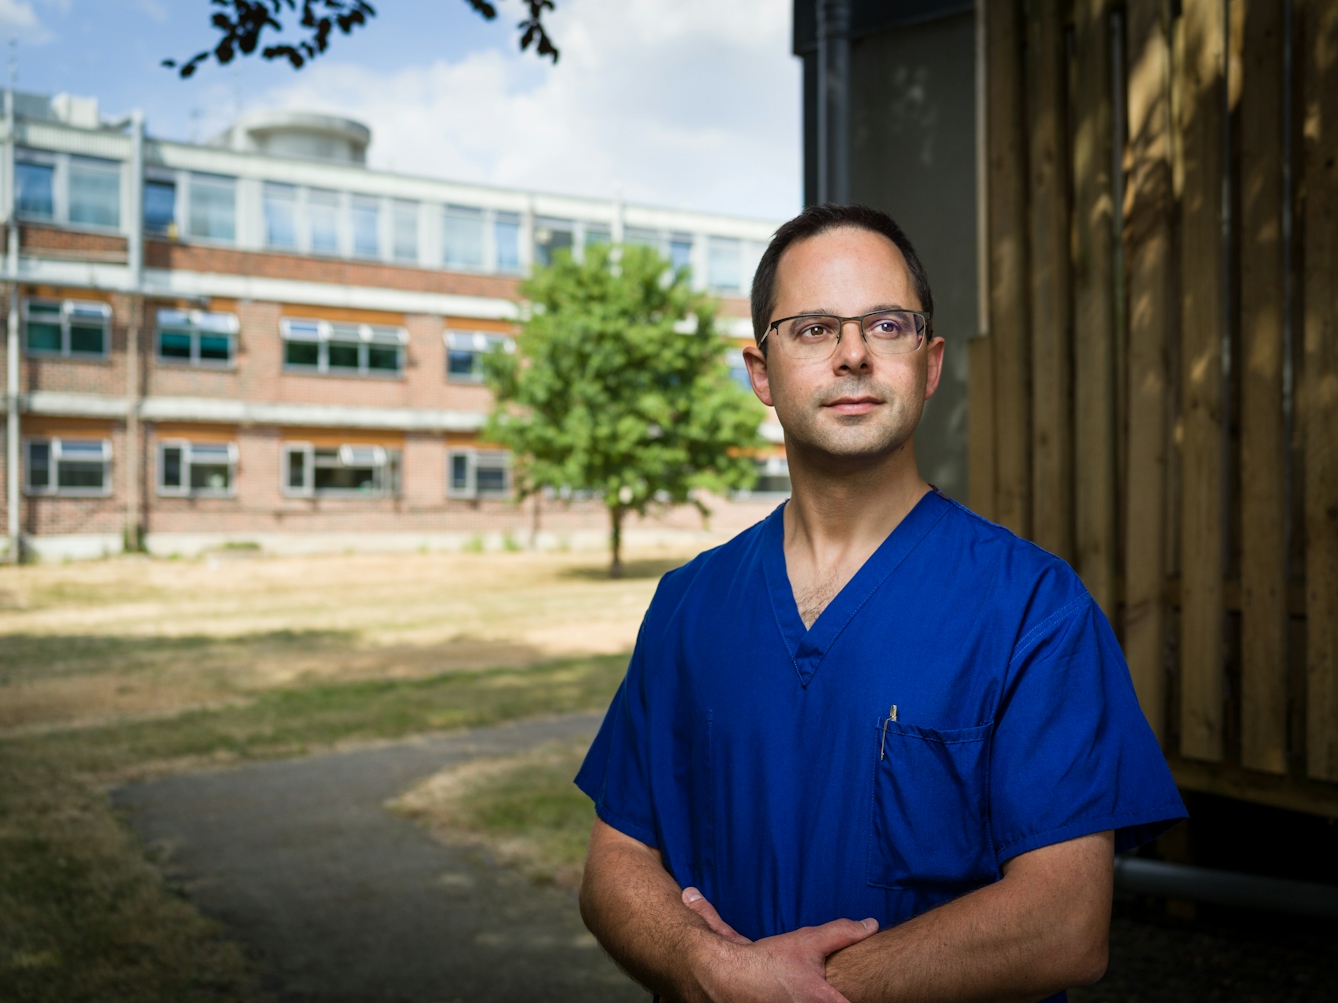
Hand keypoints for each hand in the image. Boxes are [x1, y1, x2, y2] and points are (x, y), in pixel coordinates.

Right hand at [679, 887, 878, 1002]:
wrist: (725, 976)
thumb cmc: (768, 961)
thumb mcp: (807, 942)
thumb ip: (843, 933)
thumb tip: (871, 924)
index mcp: (823, 1002)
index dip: (864, 999)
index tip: (869, 995)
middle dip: (831, 997)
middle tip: (817, 988)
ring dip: (805, 1001)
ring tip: (797, 991)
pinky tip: (789, 996)